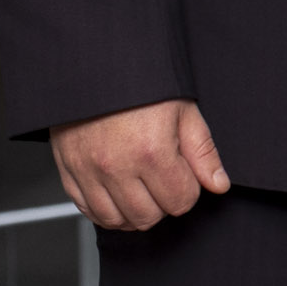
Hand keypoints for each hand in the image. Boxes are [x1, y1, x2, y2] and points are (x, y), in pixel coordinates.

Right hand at [51, 99, 229, 230]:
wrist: (96, 65)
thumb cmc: (141, 82)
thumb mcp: (183, 110)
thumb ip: (203, 152)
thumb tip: (218, 184)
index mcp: (152, 152)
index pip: (180, 201)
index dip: (188, 190)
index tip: (185, 175)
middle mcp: (117, 168)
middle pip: (148, 217)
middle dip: (163, 204)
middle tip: (165, 181)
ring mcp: (89, 172)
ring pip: (117, 221)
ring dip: (134, 212)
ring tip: (143, 190)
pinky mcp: (69, 172)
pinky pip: (87, 211)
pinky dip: (105, 210)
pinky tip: (117, 195)